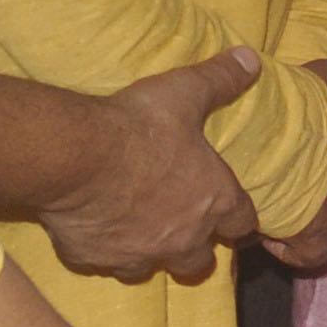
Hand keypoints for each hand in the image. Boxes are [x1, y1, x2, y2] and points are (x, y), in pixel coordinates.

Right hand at [38, 45, 263, 281]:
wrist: (76, 155)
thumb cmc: (138, 125)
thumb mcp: (184, 93)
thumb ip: (219, 80)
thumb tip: (250, 58)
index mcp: (214, 201)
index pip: (243, 224)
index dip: (236, 217)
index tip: (227, 210)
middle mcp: (183, 237)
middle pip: (200, 262)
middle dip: (194, 248)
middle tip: (178, 226)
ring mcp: (139, 253)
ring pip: (149, 268)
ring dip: (146, 254)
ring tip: (132, 231)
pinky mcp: (95, 258)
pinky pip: (99, 262)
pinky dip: (97, 250)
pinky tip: (87, 230)